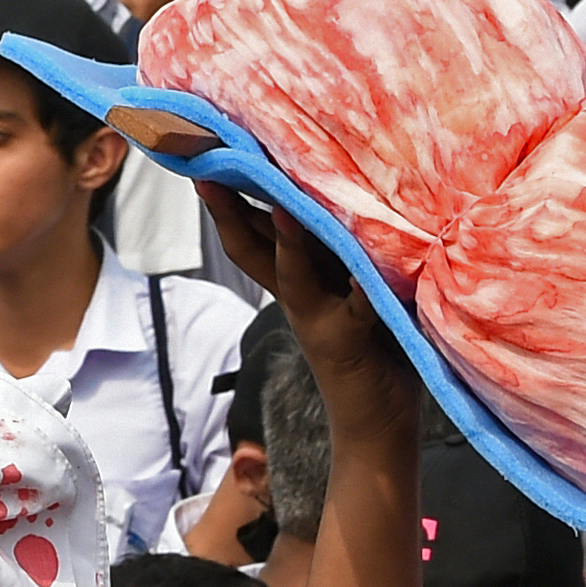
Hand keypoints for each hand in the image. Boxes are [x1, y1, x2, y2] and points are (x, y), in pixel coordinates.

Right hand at [206, 187, 423, 436]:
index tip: (208, 160)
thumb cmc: (375, 350)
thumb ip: (343, 252)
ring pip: (292, 273)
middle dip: (229, 210)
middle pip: (251, 249)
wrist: (377, 425)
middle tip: (208, 172)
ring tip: (283, 205)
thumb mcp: (352, 288)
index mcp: (296, 282)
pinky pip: (354, 306)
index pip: (252, 234)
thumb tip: (345, 197)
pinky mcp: (350, 341)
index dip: (228, 199)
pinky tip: (360, 268)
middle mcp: (298, 299)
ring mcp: (317, 320)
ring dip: (287, 240)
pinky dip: (357, 288)